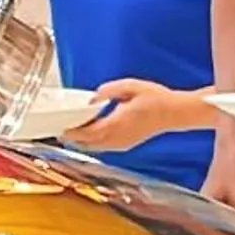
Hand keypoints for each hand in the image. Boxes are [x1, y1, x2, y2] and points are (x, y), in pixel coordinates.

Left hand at [68, 79, 212, 152]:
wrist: (174, 113)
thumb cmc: (155, 99)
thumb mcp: (131, 86)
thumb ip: (109, 91)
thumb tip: (93, 98)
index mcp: (119, 123)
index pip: (90, 132)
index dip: (74, 132)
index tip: (61, 128)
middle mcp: (119, 137)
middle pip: (89, 143)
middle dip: (74, 138)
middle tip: (61, 130)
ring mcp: (122, 144)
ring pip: (96, 148)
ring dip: (82, 142)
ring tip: (71, 132)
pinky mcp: (126, 145)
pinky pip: (104, 148)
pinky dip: (93, 143)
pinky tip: (88, 135)